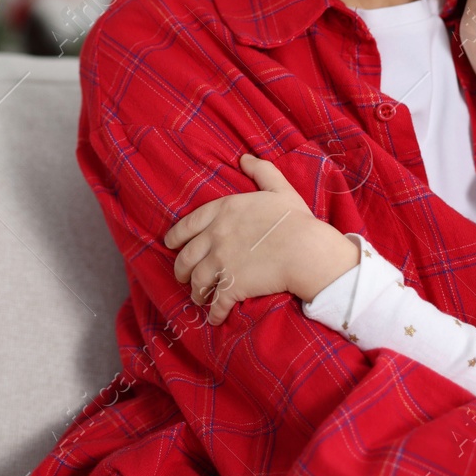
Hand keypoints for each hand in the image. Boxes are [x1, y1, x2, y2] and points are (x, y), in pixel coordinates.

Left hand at [163, 152, 357, 325]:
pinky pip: (216, 304)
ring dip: (196, 292)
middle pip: (186, 258)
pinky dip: (214, 314)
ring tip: (199, 298)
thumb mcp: (278, 188)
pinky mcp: (232, 286)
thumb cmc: (294, 219)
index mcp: (223, 211)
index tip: (170, 245)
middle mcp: (215, 237)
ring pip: (197, 282)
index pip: (187, 226)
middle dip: (181, 270)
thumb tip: (244, 157)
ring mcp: (221, 263)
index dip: (175, 238)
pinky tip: (215, 318)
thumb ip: (260, 171)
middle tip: (183, 277)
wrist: (305, 250)